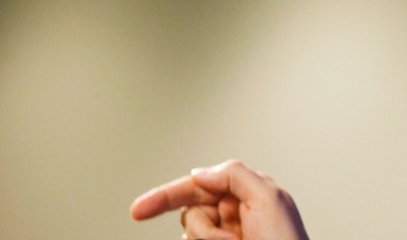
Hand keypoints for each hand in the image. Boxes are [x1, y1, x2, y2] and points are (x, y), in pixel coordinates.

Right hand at [130, 159, 309, 239]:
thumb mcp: (269, 198)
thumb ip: (234, 174)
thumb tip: (200, 172)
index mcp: (246, 191)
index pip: (198, 185)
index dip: (165, 196)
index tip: (138, 210)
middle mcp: (234, 212)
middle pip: (191, 212)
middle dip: (204, 228)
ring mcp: (225, 236)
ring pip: (191, 234)